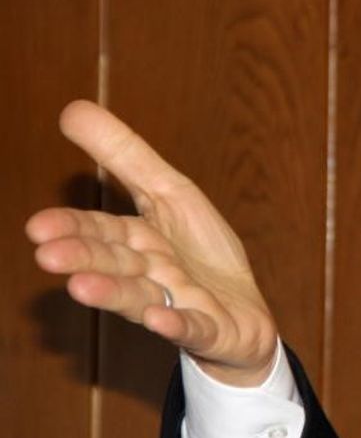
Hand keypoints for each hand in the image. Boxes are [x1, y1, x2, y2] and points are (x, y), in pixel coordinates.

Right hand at [26, 100, 277, 385]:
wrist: (245, 316)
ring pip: (141, 299)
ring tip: (81, 288)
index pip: (102, 231)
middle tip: (47, 255)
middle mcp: (152, 277)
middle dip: (84, 259)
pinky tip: (161, 319)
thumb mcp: (171, 194)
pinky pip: (193, 327)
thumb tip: (71, 108)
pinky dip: (177, 324)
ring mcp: (179, 305)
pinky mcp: (210, 329)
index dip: (73, 228)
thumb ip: (126, 157)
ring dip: (114, 294)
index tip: (38, 226)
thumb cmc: (200, 255)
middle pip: (115, 264)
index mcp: (139, 243)